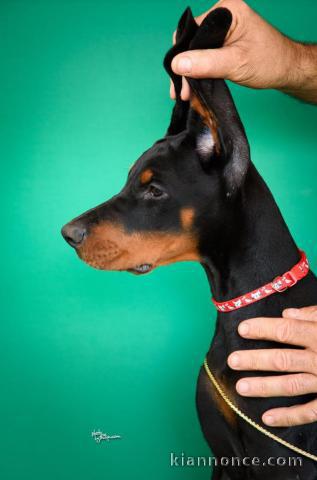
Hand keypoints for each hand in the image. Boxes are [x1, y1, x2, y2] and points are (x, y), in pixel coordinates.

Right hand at [170, 0, 316, 102]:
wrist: (286, 70)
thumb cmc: (269, 61)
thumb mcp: (235, 63)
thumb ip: (206, 63)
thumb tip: (177, 64)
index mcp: (227, 11)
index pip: (193, 32)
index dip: (183, 57)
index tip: (179, 80)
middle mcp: (223, 17)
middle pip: (192, 42)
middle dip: (185, 68)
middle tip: (182, 92)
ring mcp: (223, 30)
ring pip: (196, 51)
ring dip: (190, 73)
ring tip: (187, 94)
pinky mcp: (223, 43)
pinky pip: (204, 56)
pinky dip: (199, 72)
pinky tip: (194, 86)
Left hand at [227, 306, 316, 426]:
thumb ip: (315, 316)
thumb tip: (289, 314)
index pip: (287, 330)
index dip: (263, 329)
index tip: (242, 329)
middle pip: (282, 358)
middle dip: (255, 360)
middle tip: (232, 361)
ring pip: (291, 385)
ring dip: (265, 386)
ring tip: (241, 387)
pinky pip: (310, 411)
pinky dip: (289, 416)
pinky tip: (267, 418)